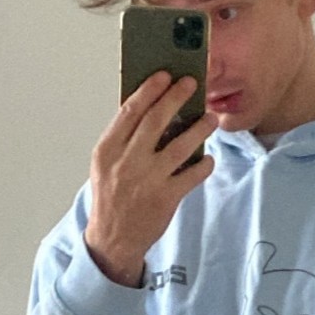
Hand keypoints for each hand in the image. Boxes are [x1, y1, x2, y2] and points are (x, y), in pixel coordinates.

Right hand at [84, 72, 217, 285]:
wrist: (112, 239)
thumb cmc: (111, 196)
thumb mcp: (105, 164)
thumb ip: (123, 139)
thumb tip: (151, 107)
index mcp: (107, 150)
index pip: (129, 111)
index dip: (149, 90)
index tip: (164, 75)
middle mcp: (127, 162)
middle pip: (156, 121)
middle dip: (176, 98)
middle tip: (192, 84)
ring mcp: (148, 180)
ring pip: (181, 145)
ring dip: (199, 128)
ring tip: (209, 118)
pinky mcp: (166, 198)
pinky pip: (193, 174)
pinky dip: (204, 164)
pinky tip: (208, 158)